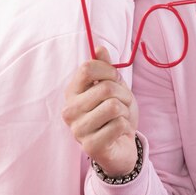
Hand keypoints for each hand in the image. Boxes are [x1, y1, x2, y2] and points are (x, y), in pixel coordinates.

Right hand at [62, 46, 138, 175]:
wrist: (121, 144)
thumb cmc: (115, 113)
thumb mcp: (113, 85)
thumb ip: (105, 67)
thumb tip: (98, 48)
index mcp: (72, 92)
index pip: (87, 68)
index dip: (108, 70)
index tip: (115, 79)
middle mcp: (70, 110)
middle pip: (105, 88)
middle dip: (123, 94)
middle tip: (123, 103)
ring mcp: (78, 130)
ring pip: (113, 106)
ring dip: (125, 110)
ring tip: (120, 117)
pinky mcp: (90, 146)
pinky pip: (118, 125)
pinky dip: (126, 126)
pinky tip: (119, 132)